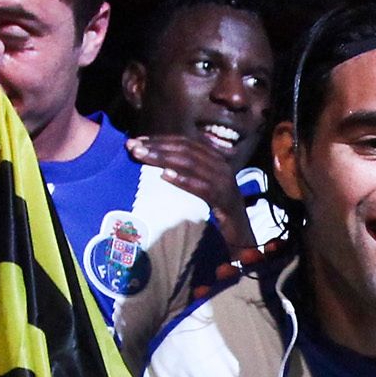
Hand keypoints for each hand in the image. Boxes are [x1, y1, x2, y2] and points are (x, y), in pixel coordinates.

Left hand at [127, 133, 255, 248]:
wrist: (242, 236)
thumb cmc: (217, 211)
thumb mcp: (201, 187)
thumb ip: (187, 173)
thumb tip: (158, 164)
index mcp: (215, 159)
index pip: (185, 142)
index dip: (160, 139)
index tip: (136, 141)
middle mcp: (221, 166)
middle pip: (185, 150)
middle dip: (157, 147)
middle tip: (133, 147)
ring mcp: (224, 182)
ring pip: (191, 164)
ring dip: (163, 159)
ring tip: (142, 157)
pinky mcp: (224, 200)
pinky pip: (202, 187)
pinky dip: (183, 180)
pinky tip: (165, 176)